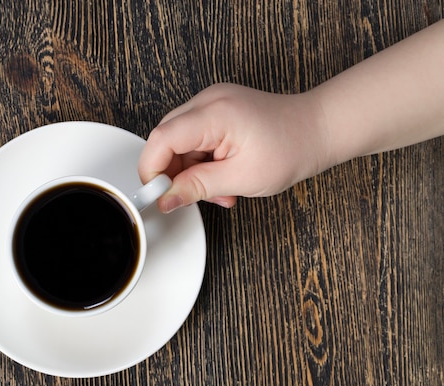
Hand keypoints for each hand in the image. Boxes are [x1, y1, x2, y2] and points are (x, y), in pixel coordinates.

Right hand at [138, 83, 328, 212]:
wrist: (318, 131)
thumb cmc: (291, 149)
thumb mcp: (242, 178)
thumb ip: (197, 188)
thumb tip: (166, 199)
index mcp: (215, 113)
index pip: (162, 139)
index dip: (152, 170)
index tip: (159, 195)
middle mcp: (209, 101)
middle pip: (166, 139)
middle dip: (173, 174)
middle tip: (191, 196)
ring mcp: (212, 102)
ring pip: (179, 142)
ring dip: (190, 172)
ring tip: (219, 191)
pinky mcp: (217, 110)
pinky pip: (194, 138)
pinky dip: (201, 162)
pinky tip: (221, 177)